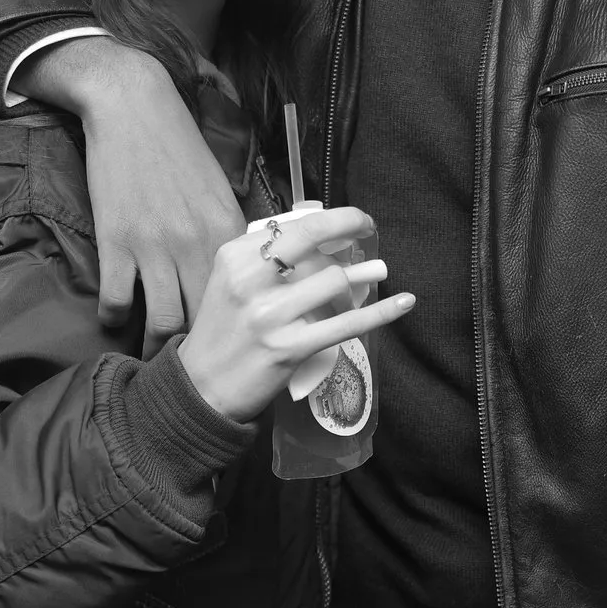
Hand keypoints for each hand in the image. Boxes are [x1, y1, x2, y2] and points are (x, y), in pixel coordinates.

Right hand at [16, 38, 245, 352]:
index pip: (245, 296)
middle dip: (203, 349)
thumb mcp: (219, 189)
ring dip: (159, 347)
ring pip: (163, 322)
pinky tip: (118, 319)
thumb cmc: (179, 146)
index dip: (241, 326)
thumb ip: (230, 232)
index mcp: (228, 230)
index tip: (237, 346)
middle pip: (206, 319)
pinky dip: (116, 319)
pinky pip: (117, 302)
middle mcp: (196, 244)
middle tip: (198, 366)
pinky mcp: (116, 243)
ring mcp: (154, 246)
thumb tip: (245, 269)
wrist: (134, 108)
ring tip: (157, 356)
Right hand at [176, 205, 414, 422]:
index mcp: (234, 258)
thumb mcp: (229, 282)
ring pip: (332, 281)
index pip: (291, 226)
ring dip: (364, 275)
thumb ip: (263, 259)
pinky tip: (404, 302)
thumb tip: (318, 237)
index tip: (348, 221)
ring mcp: (271, 316)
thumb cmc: (222, 332)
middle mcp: (250, 281)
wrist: (202, 388)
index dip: (328, 218)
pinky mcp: (290, 349)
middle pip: (311, 237)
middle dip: (349, 223)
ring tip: (380, 270)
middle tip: (368, 226)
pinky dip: (381, 312)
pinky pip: (346, 324)